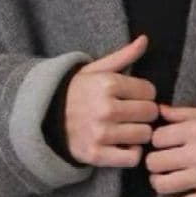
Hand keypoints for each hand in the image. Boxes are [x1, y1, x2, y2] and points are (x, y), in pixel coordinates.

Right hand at [65, 34, 158, 166]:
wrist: (45, 118)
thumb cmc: (77, 92)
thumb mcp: (96, 69)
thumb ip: (123, 56)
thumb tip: (145, 39)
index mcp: (107, 84)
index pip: (150, 91)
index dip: (144, 94)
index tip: (133, 97)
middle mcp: (105, 109)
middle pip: (150, 113)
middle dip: (144, 113)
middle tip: (132, 114)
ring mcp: (100, 134)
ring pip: (145, 135)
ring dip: (140, 133)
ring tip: (127, 129)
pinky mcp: (96, 155)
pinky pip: (133, 157)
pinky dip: (132, 153)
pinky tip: (123, 145)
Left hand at [145, 102, 195, 196]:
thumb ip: (182, 113)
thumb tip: (158, 109)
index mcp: (195, 131)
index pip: (157, 138)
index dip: (158, 140)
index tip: (165, 142)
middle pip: (155, 162)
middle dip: (155, 162)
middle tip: (162, 161)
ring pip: (163, 185)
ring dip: (158, 182)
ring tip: (163, 178)